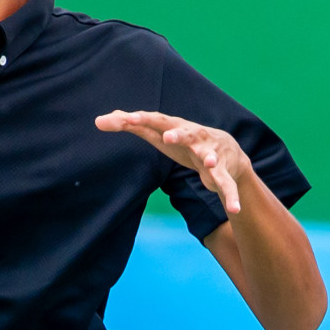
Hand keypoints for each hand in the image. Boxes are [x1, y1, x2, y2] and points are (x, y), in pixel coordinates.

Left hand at [95, 109, 251, 214]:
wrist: (226, 149)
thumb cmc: (181, 140)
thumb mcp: (155, 134)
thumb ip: (130, 126)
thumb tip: (98, 120)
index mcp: (176, 127)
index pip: (156, 121)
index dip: (142, 120)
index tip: (126, 119)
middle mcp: (196, 136)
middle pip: (187, 133)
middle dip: (179, 135)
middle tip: (169, 137)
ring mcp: (211, 153)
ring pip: (210, 155)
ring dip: (209, 158)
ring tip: (208, 162)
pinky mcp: (223, 171)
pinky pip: (226, 184)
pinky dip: (230, 196)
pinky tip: (232, 209)